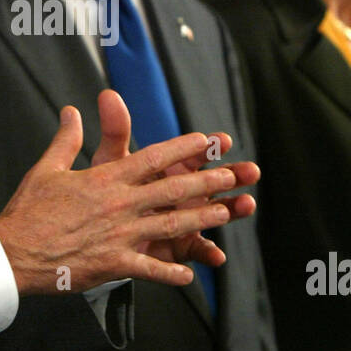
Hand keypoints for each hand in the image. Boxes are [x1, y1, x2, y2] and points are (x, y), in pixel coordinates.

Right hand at [0, 92, 258, 293]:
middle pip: (172, 189)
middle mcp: (119, 204)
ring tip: (226, 213)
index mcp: (105, 179)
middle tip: (233, 176)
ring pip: (170, 226)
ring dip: (201, 220)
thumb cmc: (28, 210)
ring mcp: (119, 235)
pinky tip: (189, 275)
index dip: (183, 148)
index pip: (152, 158)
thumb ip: (66, 139)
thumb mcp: (47, 168)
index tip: (207, 141)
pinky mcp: (113, 263)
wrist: (13, 251)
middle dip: (206, 182)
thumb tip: (71, 111)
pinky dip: (170, 273)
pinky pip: (149, 268)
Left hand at [90, 90, 257, 267]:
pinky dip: (208, 253)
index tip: (223, 139)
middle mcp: (188, 192)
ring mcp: (189, 219)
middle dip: (234, 175)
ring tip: (246, 206)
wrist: (101, 230)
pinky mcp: (182, 246)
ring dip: (232, 210)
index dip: (211, 145)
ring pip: (217, 213)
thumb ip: (115, 131)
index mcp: (174, 167)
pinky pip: (197, 250)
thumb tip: (108, 95)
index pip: (197, 152)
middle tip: (250, 171)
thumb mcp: (112, 161)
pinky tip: (217, 256)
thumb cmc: (111, 189)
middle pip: (216, 181)